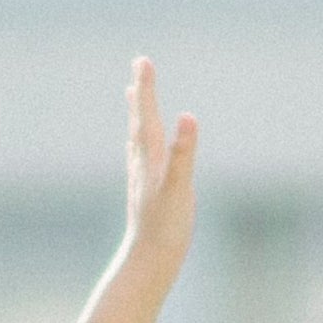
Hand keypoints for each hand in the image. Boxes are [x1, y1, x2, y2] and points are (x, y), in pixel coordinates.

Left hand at [115, 54, 201, 276]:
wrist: (147, 262)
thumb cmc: (166, 227)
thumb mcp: (180, 188)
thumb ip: (184, 152)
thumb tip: (189, 117)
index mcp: (150, 158)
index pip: (147, 115)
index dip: (147, 88)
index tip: (143, 60)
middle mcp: (142, 165)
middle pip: (139, 121)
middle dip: (141, 94)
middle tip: (139, 68)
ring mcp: (142, 179)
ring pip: (137, 139)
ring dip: (137, 115)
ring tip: (133, 96)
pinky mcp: (146, 193)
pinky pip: (141, 159)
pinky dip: (141, 143)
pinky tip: (140, 147)